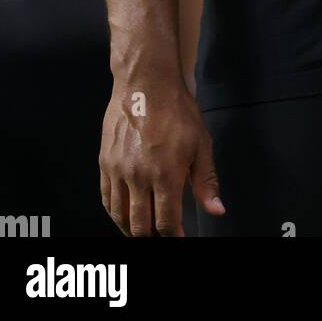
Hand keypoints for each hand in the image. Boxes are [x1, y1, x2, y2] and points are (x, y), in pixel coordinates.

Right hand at [100, 78, 225, 236]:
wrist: (146, 83)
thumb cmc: (177, 110)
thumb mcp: (201, 144)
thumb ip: (206, 181)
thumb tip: (216, 210)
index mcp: (165, 175)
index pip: (166, 223)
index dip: (172, 237)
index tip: (178, 237)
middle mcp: (139, 177)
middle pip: (140, 226)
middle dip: (152, 236)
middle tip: (161, 234)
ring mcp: (118, 171)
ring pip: (120, 216)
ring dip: (131, 229)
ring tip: (143, 230)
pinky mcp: (105, 163)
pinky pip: (106, 199)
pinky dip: (115, 213)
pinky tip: (123, 214)